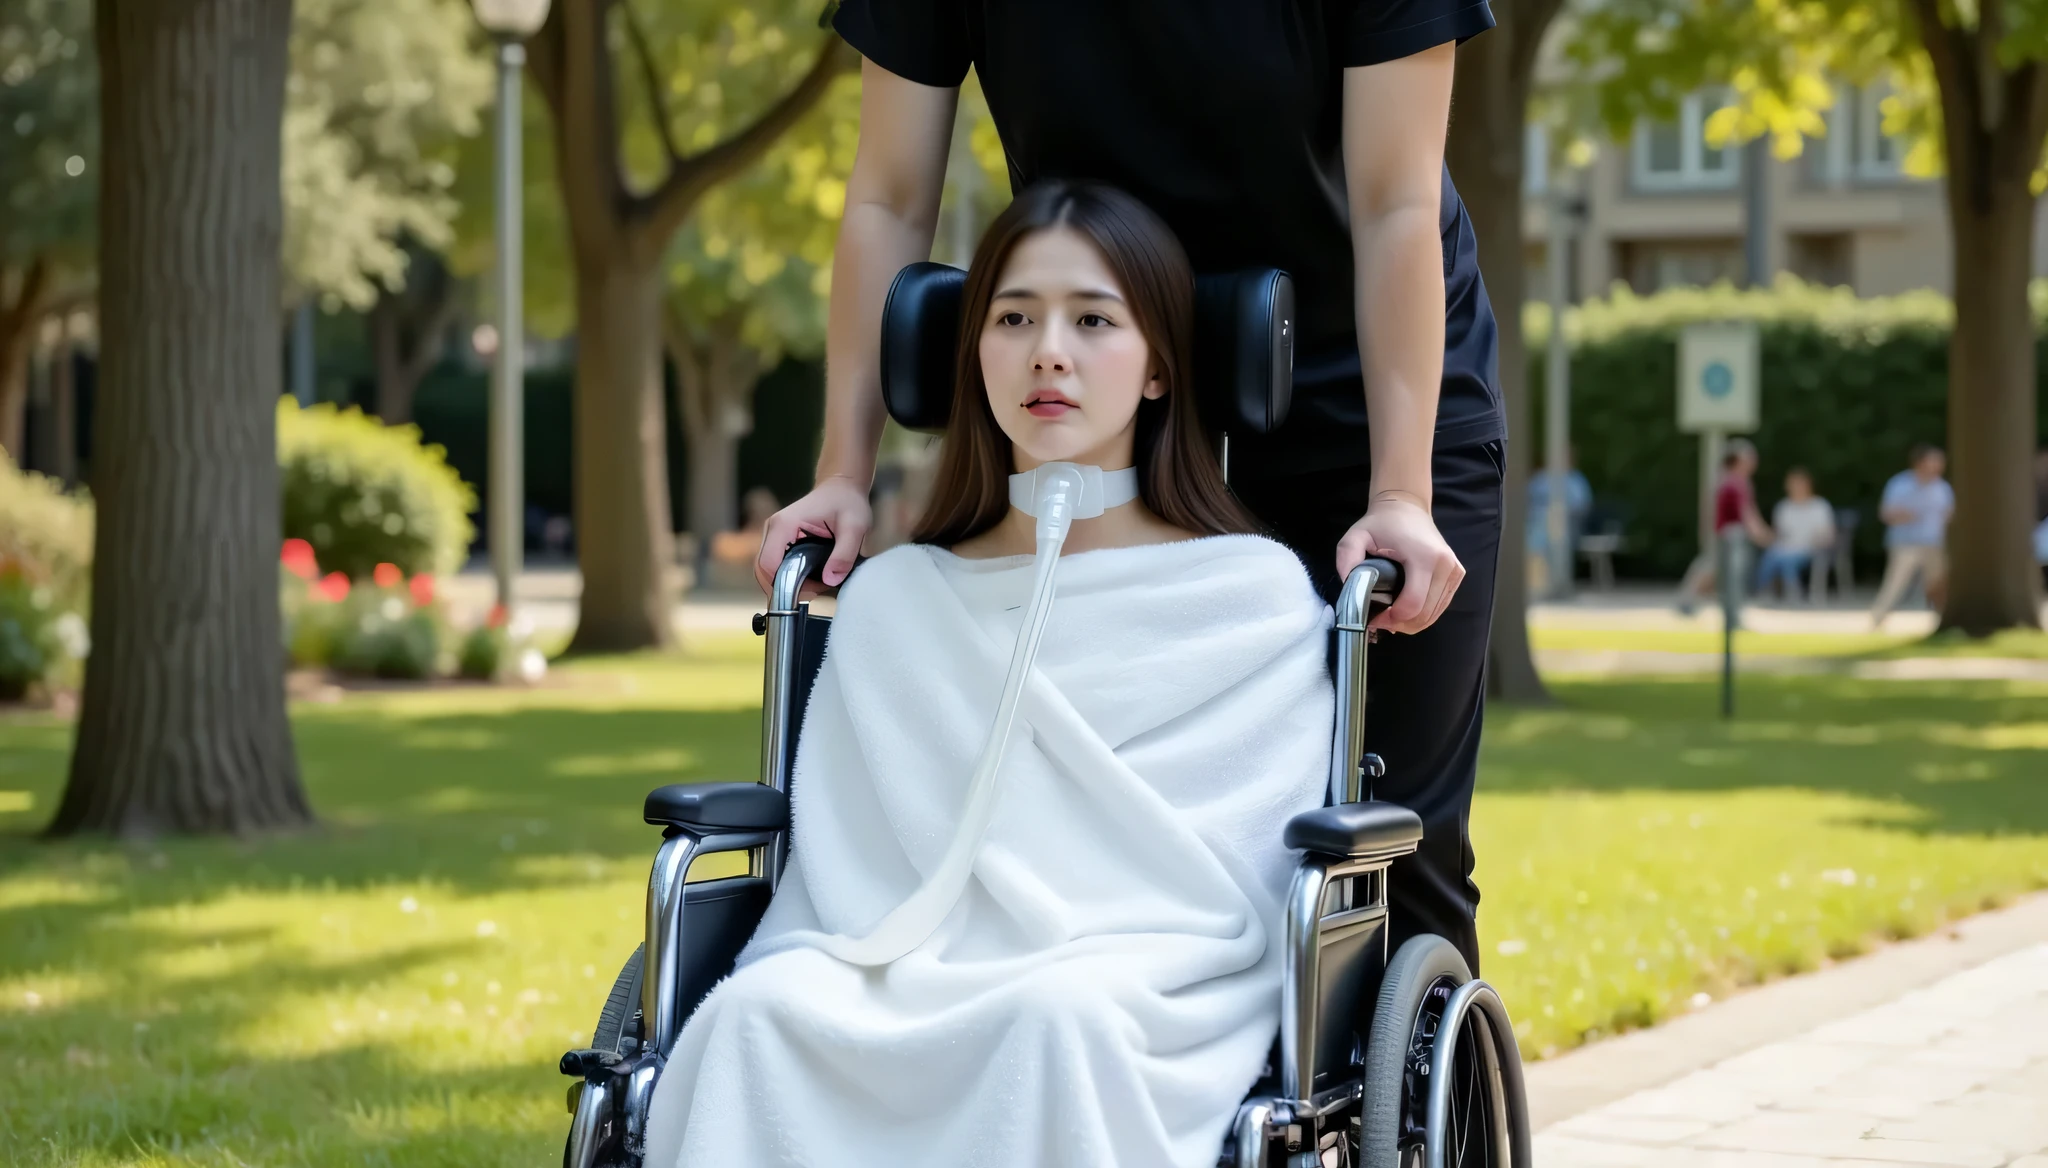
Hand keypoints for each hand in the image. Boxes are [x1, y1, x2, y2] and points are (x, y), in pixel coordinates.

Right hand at [753, 475, 872, 597]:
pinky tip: (810, 579)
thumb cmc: (847, 502)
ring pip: (767, 571)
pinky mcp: (778, 541)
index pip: (768, 564)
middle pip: (763, 571)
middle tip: (816, 592)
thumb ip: (844, 554)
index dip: (784, 585)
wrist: (841, 488)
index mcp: (784, 525)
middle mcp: (772, 530)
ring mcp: (773, 536)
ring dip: (788, 584)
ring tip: (816, 586)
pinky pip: (775, 566)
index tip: (810, 592)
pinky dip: (789, 578)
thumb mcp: (855, 527)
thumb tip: (830, 580)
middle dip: (786, 588)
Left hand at [1335, 495, 1464, 634]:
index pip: (1413, 605)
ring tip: (1390, 614)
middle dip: (1400, 624)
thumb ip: (1347, 560)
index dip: (1392, 619)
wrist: (1407, 507)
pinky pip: (1440, 606)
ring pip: (1434, 615)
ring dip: (1411, 622)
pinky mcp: (1457, 575)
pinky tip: (1405, 608)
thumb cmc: (1382, 523)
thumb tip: (1350, 588)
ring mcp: (1455, 571)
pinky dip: (1423, 614)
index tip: (1374, 617)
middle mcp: (1446, 566)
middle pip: (1425, 615)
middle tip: (1379, 619)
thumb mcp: (1355, 537)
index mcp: (1425, 557)